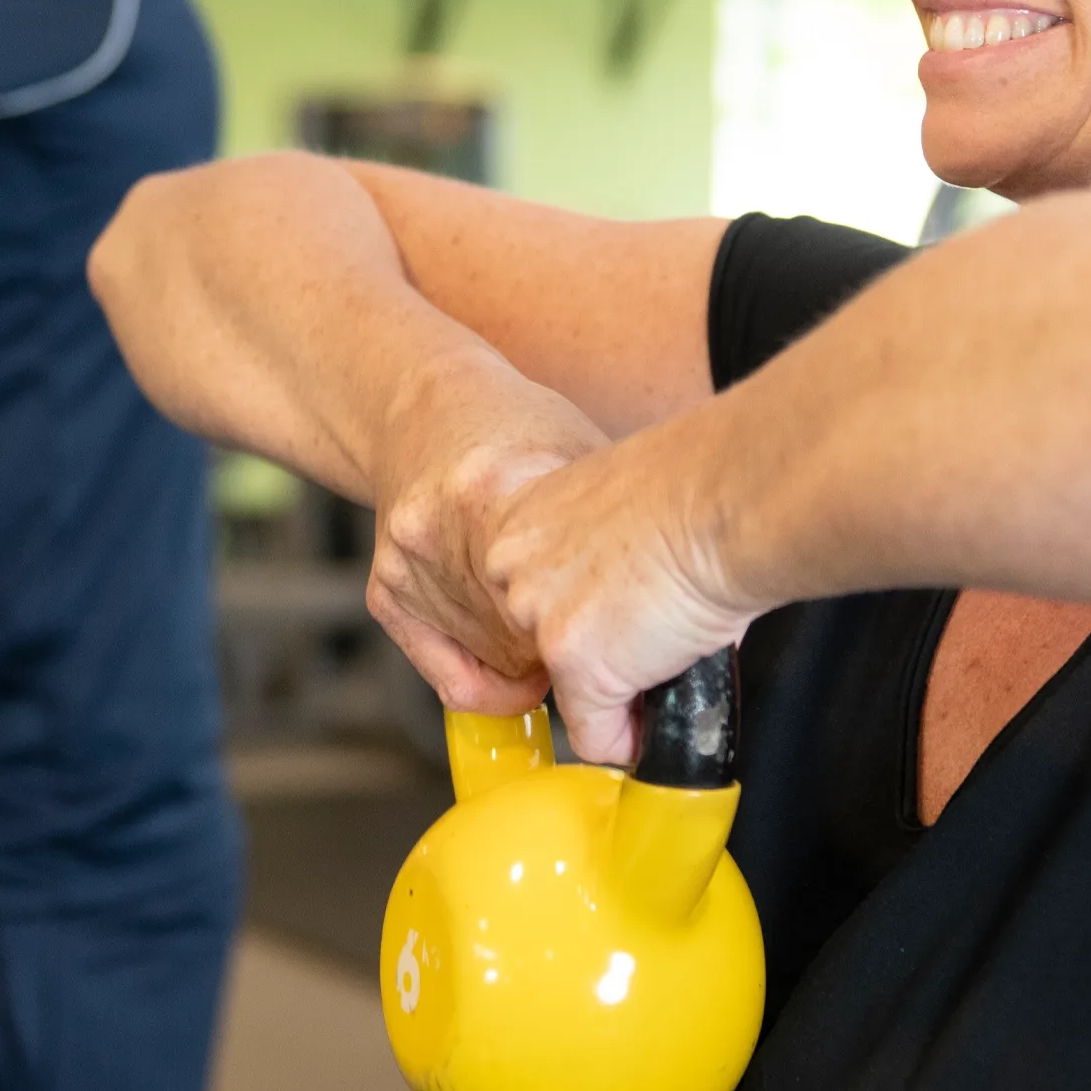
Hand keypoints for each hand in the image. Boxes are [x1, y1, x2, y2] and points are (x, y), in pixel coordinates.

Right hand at [363, 353, 609, 716]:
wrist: (422, 407)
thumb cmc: (515, 428)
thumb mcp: (583, 454)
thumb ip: (618, 523)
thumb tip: (701, 582)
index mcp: (490, 493)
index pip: (560, 612)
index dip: (616, 644)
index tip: (643, 652)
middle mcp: (440, 536)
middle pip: (533, 644)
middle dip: (582, 649)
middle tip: (612, 633)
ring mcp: (410, 571)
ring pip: (501, 668)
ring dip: (542, 662)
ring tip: (564, 623)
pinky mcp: (389, 595)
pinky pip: (453, 680)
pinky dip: (497, 683)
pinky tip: (525, 665)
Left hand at [477, 421, 754, 768]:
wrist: (725, 499)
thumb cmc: (698, 485)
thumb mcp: (619, 506)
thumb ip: (598, 553)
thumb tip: (621, 601)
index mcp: (518, 521)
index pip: (528, 592)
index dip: (578, 610)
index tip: (610, 613)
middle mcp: (512, 571)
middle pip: (540, 643)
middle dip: (595, 648)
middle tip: (649, 632)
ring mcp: (538, 621)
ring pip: (566, 690)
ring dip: (618, 687)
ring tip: (668, 656)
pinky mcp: (576, 664)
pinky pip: (596, 735)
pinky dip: (632, 737)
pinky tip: (665, 707)